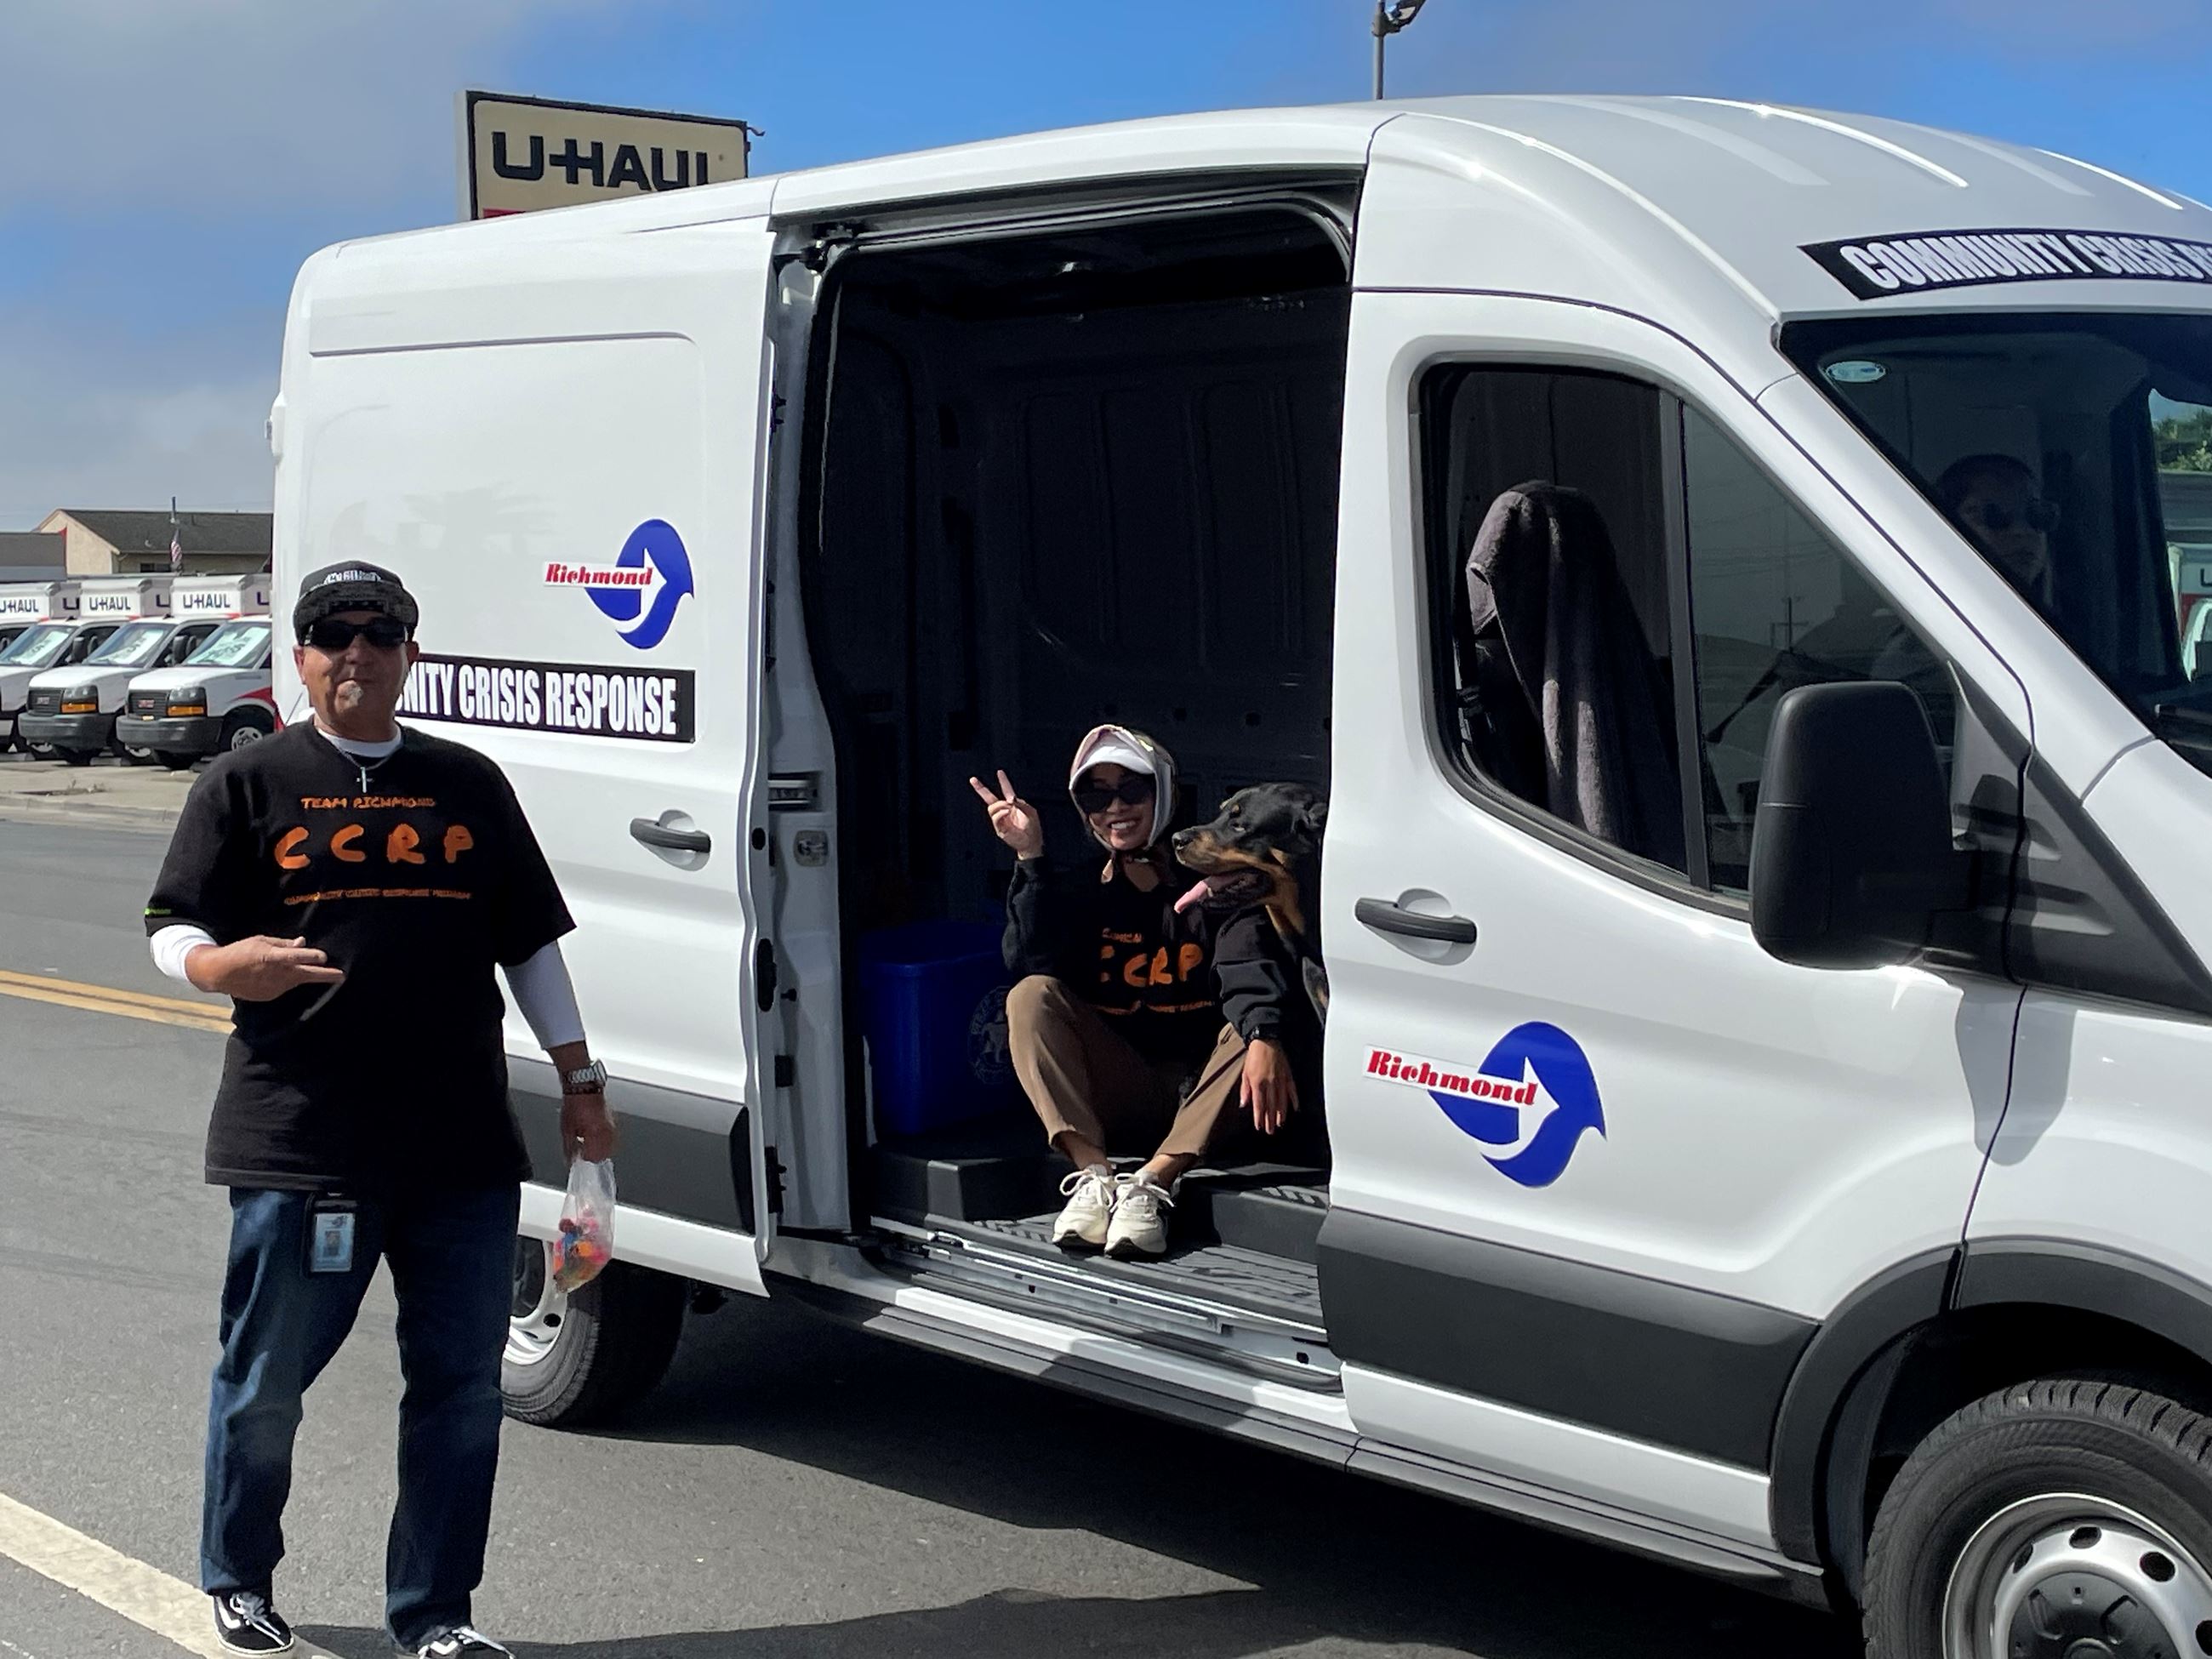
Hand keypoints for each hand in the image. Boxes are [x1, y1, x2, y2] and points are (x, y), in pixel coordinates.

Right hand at [186, 936, 344, 1001]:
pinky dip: (286, 980)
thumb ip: (283, 944)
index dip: (309, 956)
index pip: (294, 957)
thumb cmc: (240, 952)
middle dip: (325, 975)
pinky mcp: (270, 995)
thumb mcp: (261, 941)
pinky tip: (277, 975)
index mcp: (271, 957)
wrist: (218, 974)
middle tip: (342, 976)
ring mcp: (273, 987)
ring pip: (296, 980)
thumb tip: (303, 943)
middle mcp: (274, 974)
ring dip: (305, 975)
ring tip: (318, 970)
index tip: (323, 957)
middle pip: (304, 975)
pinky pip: (284, 986)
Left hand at [562, 1091, 617, 1162]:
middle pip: (604, 1154)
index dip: (584, 1158)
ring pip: (610, 1146)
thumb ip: (570, 1148)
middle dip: (594, 1155)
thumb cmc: (574, 1105)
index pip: (593, 1157)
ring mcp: (612, 1126)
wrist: (584, 1088)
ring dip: (601, 1148)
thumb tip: (570, 1159)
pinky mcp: (614, 1121)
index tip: (578, 1155)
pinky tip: (596, 1135)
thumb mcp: (566, 1130)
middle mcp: (606, 1133)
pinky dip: (605, 1139)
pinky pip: (612, 1136)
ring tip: (590, 1143)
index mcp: (595, 1136)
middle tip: (584, 1151)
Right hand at [970, 769, 1043, 859]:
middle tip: (972, 779)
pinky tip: (1007, 812)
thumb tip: (1010, 798)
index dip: (1003, 781)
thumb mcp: (1030, 811)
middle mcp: (1005, 810)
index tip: (1000, 772)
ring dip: (1000, 805)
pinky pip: (995, 817)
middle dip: (980, 789)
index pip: (1006, 790)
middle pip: (990, 798)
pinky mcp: (999, 828)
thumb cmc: (1033, 827)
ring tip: (1008, 808)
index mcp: (1013, 804)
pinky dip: (1001, 812)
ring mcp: (1001, 819)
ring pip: (992, 806)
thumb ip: (1020, 803)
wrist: (1031, 842)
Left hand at [1239, 1037, 1296, 1134]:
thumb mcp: (1245, 1073)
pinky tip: (1295, 1109)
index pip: (1259, 1105)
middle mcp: (1270, 1083)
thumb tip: (1244, 1104)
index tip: (1259, 1126)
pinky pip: (1292, 1090)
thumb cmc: (1254, 1056)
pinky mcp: (1288, 1075)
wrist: (1266, 1041)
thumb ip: (1245, 1090)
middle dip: (1270, 1120)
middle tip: (1271, 1131)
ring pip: (1281, 1101)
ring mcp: (1280, 1080)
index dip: (1259, 1117)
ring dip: (1281, 1114)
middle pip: (1271, 1106)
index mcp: (1258, 1083)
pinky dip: (1294, 1100)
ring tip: (1280, 1123)